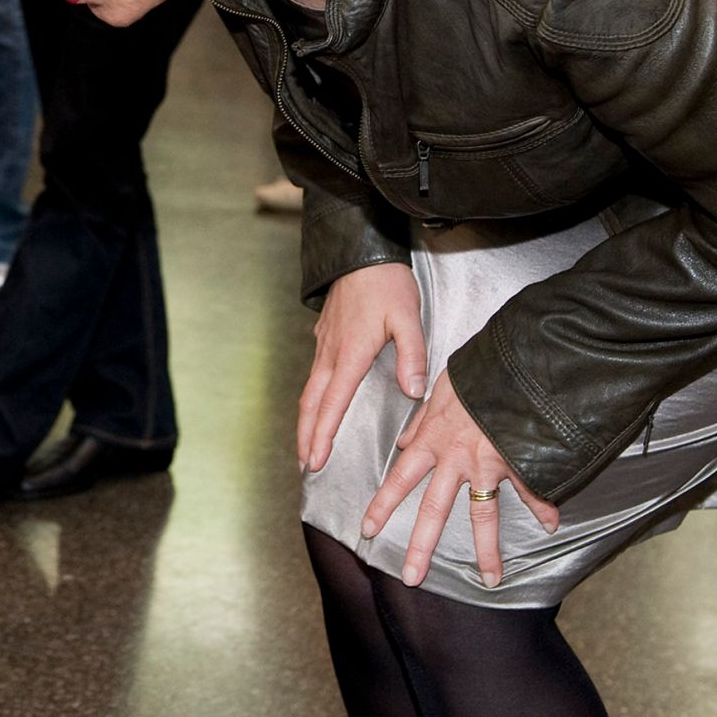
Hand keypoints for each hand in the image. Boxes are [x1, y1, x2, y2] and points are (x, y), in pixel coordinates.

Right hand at [300, 262, 426, 472]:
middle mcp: (331, 353)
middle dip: (306, 436)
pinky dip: (312, 398)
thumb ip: (411, 355)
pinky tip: (317, 404)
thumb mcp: (408, 317)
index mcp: (350, 354)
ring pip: (310, 390)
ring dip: (306, 420)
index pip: (332, 404)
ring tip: (306, 442)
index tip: (316, 459)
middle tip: (304, 463)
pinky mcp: (325, 336)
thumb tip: (412, 390)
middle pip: (311, 403)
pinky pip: (315, 374)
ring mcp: (324, 344)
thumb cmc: (386, 283)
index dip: (323, 434)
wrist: (361, 253)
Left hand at [360, 371, 559, 587]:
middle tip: (411, 577)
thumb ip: (420, 420)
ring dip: (487, 551)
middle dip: (421, 546)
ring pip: (484, 516)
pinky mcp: (518, 462)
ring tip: (490, 579)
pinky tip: (552, 526)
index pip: (399, 479)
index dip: (382, 505)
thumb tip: (404, 440)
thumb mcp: (437, 391)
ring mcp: (489, 466)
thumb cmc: (473, 374)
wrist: (512, 366)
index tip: (367, 530)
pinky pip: (532, 491)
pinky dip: (544, 507)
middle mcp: (456, 460)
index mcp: (431, 441)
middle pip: (434, 510)